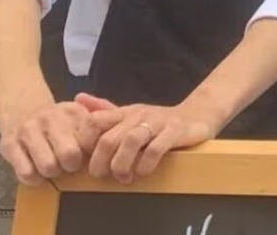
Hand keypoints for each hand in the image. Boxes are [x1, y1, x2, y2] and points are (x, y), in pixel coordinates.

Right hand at [0, 97, 114, 185]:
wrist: (22, 106)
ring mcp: (29, 130)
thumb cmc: (58, 121)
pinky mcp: (10, 144)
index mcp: (73, 112)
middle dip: (71, 166)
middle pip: (70, 155)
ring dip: (51, 173)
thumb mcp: (80, 116)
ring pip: (48, 166)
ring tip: (51, 167)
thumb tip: (114, 149)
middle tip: (67, 165)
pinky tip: (35, 171)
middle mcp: (50, 119)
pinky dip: (33, 178)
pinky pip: (26, 172)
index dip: (92, 155)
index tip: (88, 157)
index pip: (91, 141)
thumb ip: (99, 129)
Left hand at [76, 93, 218, 183]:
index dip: (84, 143)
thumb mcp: (130, 115)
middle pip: (109, 139)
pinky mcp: (175, 131)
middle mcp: (138, 115)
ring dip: (122, 165)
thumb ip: (105, 111)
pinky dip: (145, 164)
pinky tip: (144, 172)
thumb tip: (78, 99)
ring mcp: (158, 122)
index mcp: (124, 112)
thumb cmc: (158, 122)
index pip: (93, 121)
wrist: (198, 115)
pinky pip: (155, 149)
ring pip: (130, 142)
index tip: (86, 160)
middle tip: (102, 176)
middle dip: (101, 163)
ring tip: (124, 177)